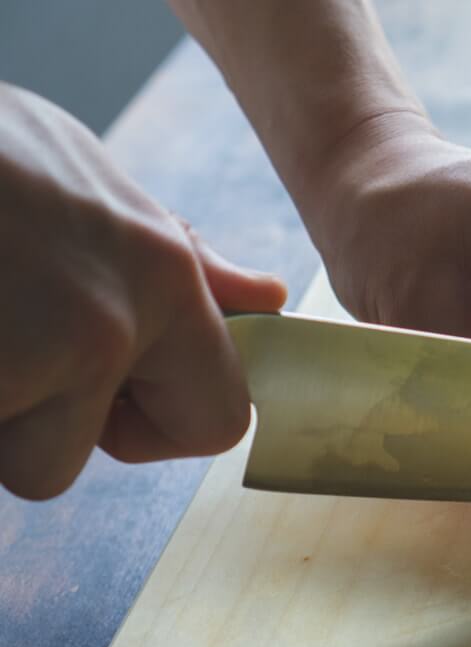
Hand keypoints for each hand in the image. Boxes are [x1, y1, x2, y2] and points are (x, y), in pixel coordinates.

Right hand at [0, 85, 285, 499]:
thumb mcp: (91, 179)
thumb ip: (177, 258)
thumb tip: (264, 298)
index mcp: (163, 277)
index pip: (217, 421)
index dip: (152, 423)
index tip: (102, 387)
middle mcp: (107, 325)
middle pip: (68, 463)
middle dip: (30, 432)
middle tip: (10, 345)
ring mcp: (27, 357)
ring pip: (8, 458)